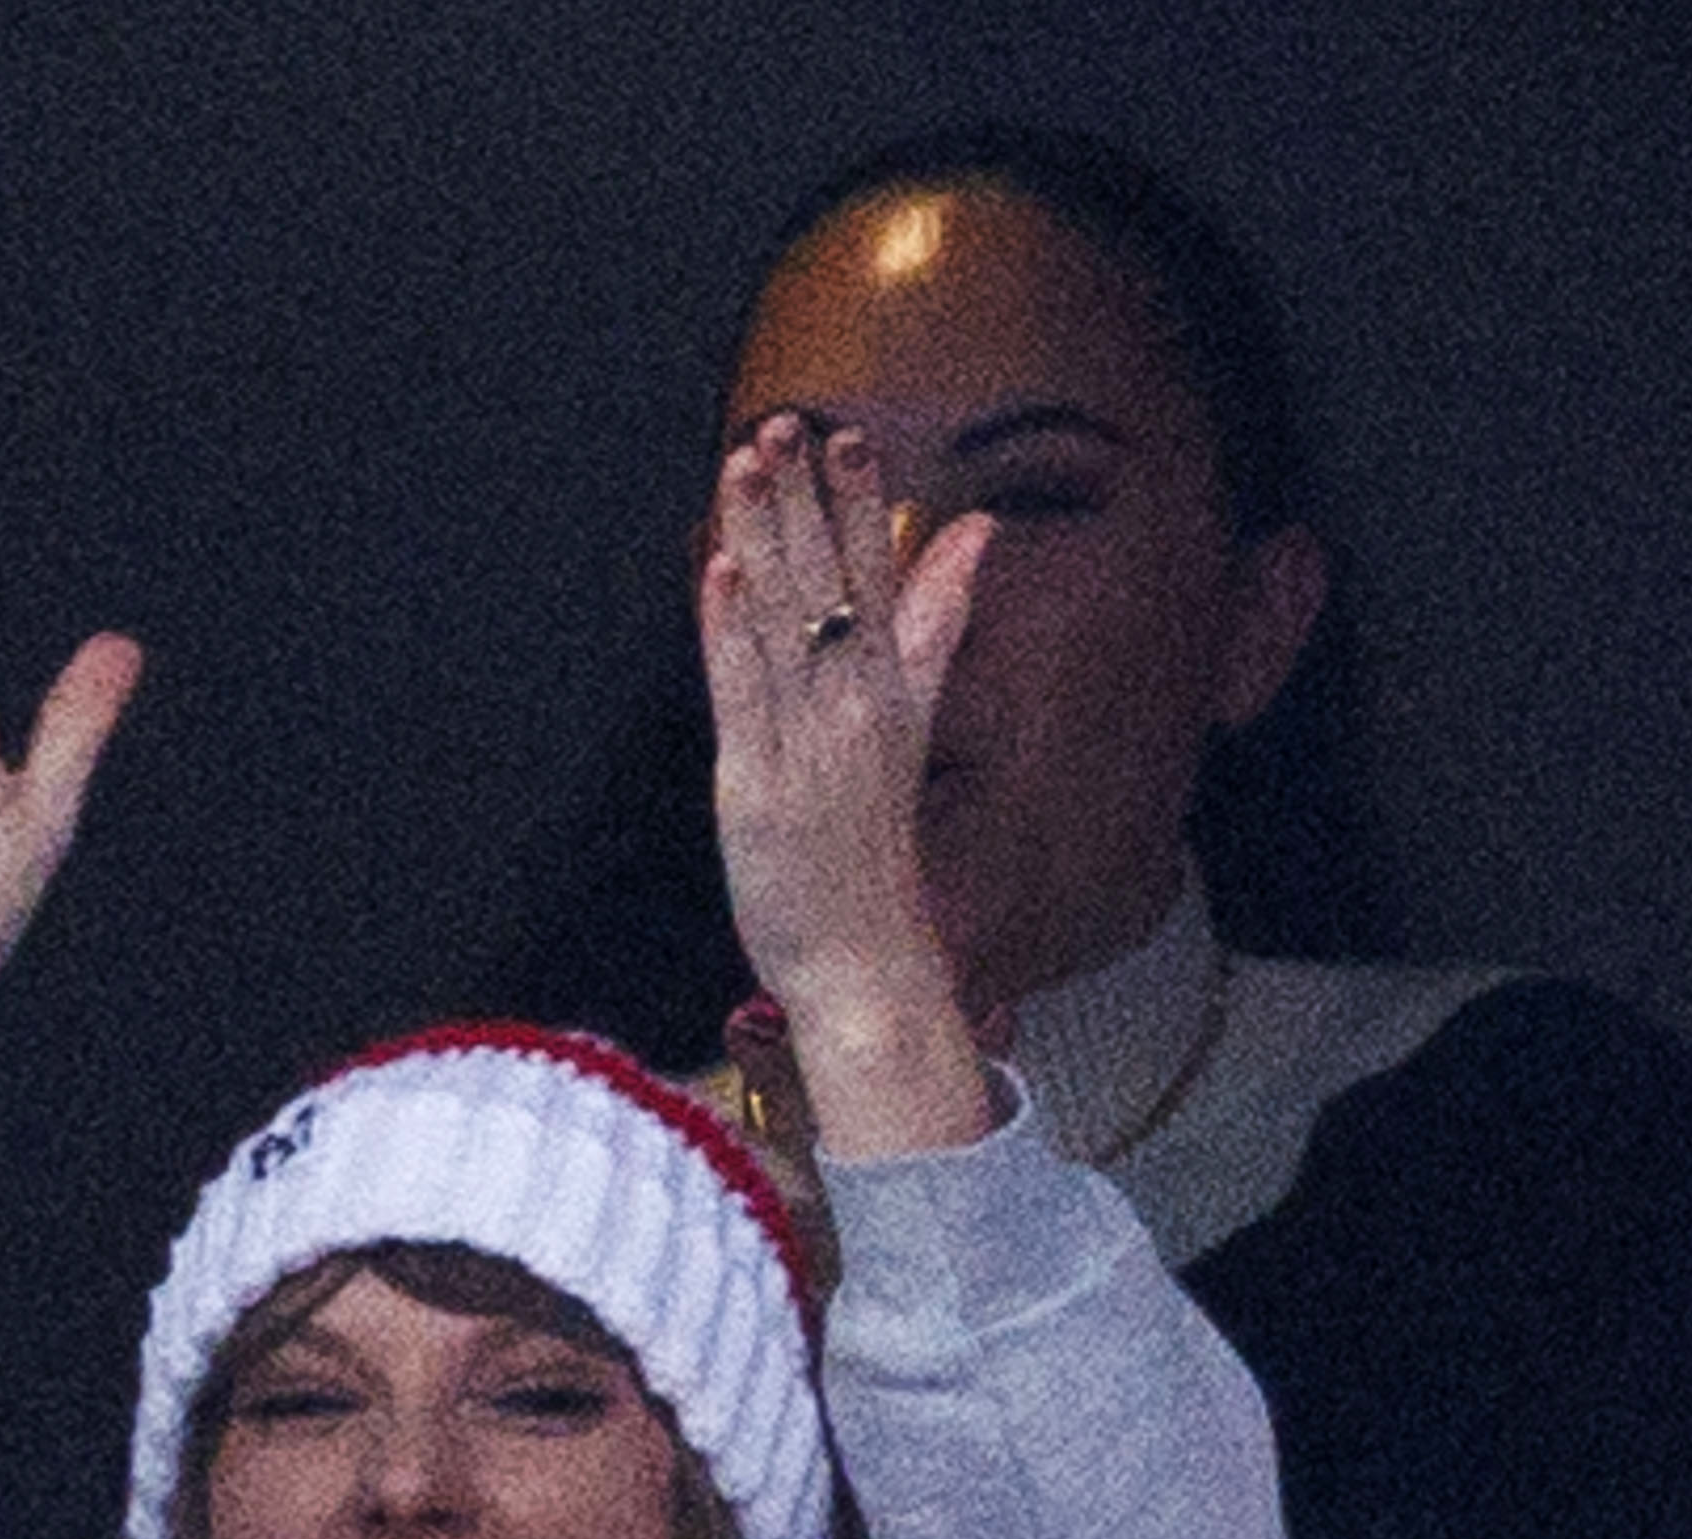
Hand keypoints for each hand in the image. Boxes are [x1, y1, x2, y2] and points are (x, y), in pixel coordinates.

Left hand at [700, 408, 991, 1161]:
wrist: (868, 961)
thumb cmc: (878, 846)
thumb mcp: (915, 721)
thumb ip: (937, 622)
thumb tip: (976, 534)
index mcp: (893, 693)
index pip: (879, 582)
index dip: (860, 508)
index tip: (848, 439)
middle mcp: (855, 710)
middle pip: (829, 587)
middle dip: (805, 503)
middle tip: (784, 424)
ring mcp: (805, 745)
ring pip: (781, 623)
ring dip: (760, 539)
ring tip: (743, 466)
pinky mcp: (756, 784)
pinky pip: (741, 692)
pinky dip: (727, 629)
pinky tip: (715, 570)